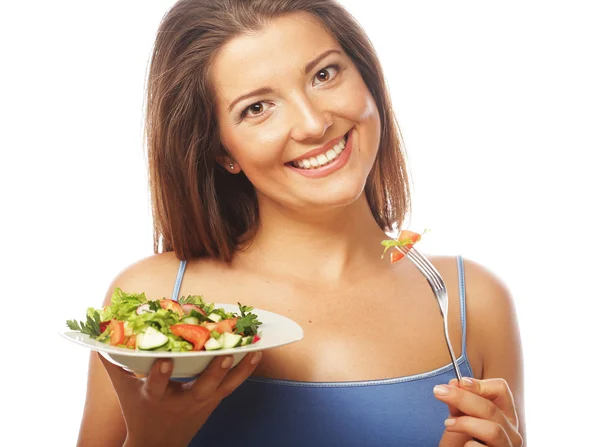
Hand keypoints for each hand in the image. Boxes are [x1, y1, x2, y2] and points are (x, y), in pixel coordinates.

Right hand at [99, 351, 261, 446]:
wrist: (159, 443)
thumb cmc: (139, 411)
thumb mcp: (123, 390)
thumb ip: (114, 364)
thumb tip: (98, 338)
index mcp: (155, 397)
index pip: (157, 386)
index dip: (161, 374)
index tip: (165, 358)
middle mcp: (182, 401)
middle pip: (200, 388)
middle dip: (212, 372)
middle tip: (224, 353)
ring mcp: (201, 402)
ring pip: (223, 386)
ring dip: (238, 368)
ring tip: (253, 350)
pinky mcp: (214, 401)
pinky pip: (232, 385)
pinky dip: (245, 370)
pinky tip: (257, 354)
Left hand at [434, 377, 522, 446]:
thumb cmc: (461, 441)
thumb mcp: (461, 419)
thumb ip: (460, 403)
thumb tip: (455, 383)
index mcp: (504, 415)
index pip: (501, 390)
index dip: (480, 384)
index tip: (460, 382)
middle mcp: (511, 431)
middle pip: (491, 408)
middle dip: (462, 397)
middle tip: (439, 392)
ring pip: (492, 430)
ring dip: (465, 423)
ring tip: (448, 424)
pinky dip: (470, 446)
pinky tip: (463, 446)